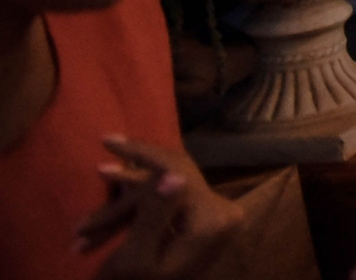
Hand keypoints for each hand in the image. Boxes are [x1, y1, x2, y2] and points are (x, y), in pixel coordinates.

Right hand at [81, 136, 242, 278]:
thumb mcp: (136, 257)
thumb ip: (154, 213)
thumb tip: (173, 175)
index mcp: (215, 218)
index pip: (176, 170)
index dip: (140, 155)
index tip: (107, 140)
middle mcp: (223, 211)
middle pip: (172, 175)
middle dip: (127, 181)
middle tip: (101, 159)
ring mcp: (214, 215)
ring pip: (166, 188)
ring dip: (124, 203)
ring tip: (89, 211)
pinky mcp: (202, 220)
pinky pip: (169, 200)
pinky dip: (135, 210)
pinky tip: (106, 212)